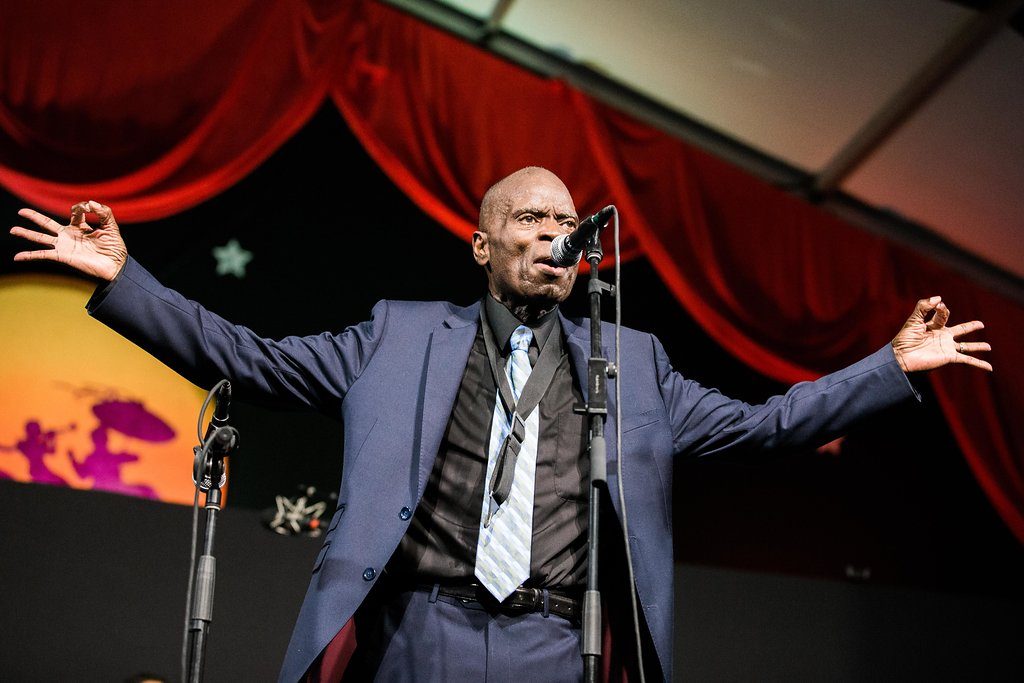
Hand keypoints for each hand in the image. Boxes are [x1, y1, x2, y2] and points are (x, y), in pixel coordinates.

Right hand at [10, 201, 126, 280]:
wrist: (115, 267)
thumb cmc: (115, 249)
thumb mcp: (111, 227)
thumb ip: (104, 212)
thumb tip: (90, 202)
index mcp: (81, 227)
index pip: (74, 212)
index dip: (82, 207)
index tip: (90, 208)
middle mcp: (69, 235)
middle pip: (47, 223)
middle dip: (34, 216)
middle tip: (20, 211)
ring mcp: (64, 245)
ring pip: (41, 237)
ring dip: (26, 233)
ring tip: (13, 230)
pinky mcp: (62, 256)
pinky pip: (43, 254)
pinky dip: (29, 255)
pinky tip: (17, 257)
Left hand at [892, 296, 991, 372]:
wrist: (901, 357)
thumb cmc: (904, 339)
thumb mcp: (913, 320)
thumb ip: (924, 307)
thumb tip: (939, 298)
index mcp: (933, 327)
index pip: (943, 314)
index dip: (942, 309)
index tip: (939, 306)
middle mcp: (942, 337)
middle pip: (960, 330)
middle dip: (970, 326)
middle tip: (981, 324)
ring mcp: (946, 348)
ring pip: (966, 346)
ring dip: (977, 346)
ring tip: (989, 347)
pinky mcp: (949, 357)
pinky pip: (968, 360)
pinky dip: (979, 364)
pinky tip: (990, 368)